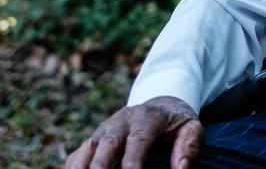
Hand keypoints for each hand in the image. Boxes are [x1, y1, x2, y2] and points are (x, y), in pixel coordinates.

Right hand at [66, 96, 202, 168]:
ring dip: (82, 166)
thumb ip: (189, 145)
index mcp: (148, 117)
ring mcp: (106, 128)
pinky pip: (79, 152)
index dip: (132, 160)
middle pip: (108, 143)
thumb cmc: (177, 122)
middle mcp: (122, 120)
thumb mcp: (191, 128)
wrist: (161, 104)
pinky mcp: (95, 137)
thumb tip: (181, 168)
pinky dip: (73, 166)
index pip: (138, 139)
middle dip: (101, 165)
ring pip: (89, 147)